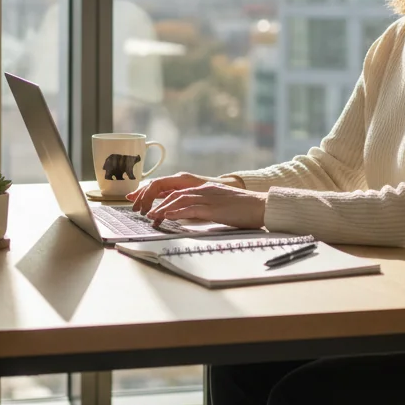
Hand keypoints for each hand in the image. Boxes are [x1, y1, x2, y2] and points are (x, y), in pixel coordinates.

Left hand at [128, 176, 265, 229]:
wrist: (262, 206)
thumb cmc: (244, 209)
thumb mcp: (220, 205)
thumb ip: (204, 207)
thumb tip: (189, 216)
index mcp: (204, 188)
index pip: (176, 189)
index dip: (158, 194)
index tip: (144, 201)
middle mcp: (203, 189)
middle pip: (172, 192)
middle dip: (155, 200)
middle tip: (142, 209)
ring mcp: (208, 197)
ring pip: (178, 199)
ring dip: (162, 208)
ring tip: (151, 216)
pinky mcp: (213, 208)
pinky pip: (190, 208)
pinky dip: (176, 212)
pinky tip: (167, 216)